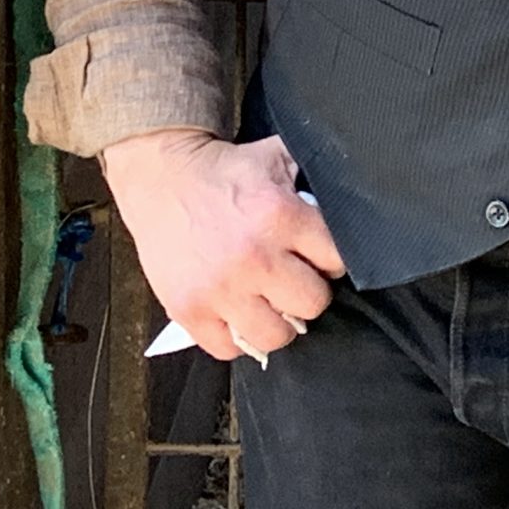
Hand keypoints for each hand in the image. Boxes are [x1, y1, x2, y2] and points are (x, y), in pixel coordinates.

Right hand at [101, 129, 343, 360]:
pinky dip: (235, 337)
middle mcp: (254, 257)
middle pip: (312, 303)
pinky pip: (228, 350)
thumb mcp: (277, 158)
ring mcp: (220, 289)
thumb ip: (313, 182)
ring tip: (267, 303)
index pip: (336, 260)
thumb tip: (347, 207)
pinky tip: (235, 314)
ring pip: (276, 336)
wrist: (161, 178)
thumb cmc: (224, 170)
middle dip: (307, 291)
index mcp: (281, 216)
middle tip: (292, 280)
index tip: (318, 258)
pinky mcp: (188, 310)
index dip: (331, 260)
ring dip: (276, 321)